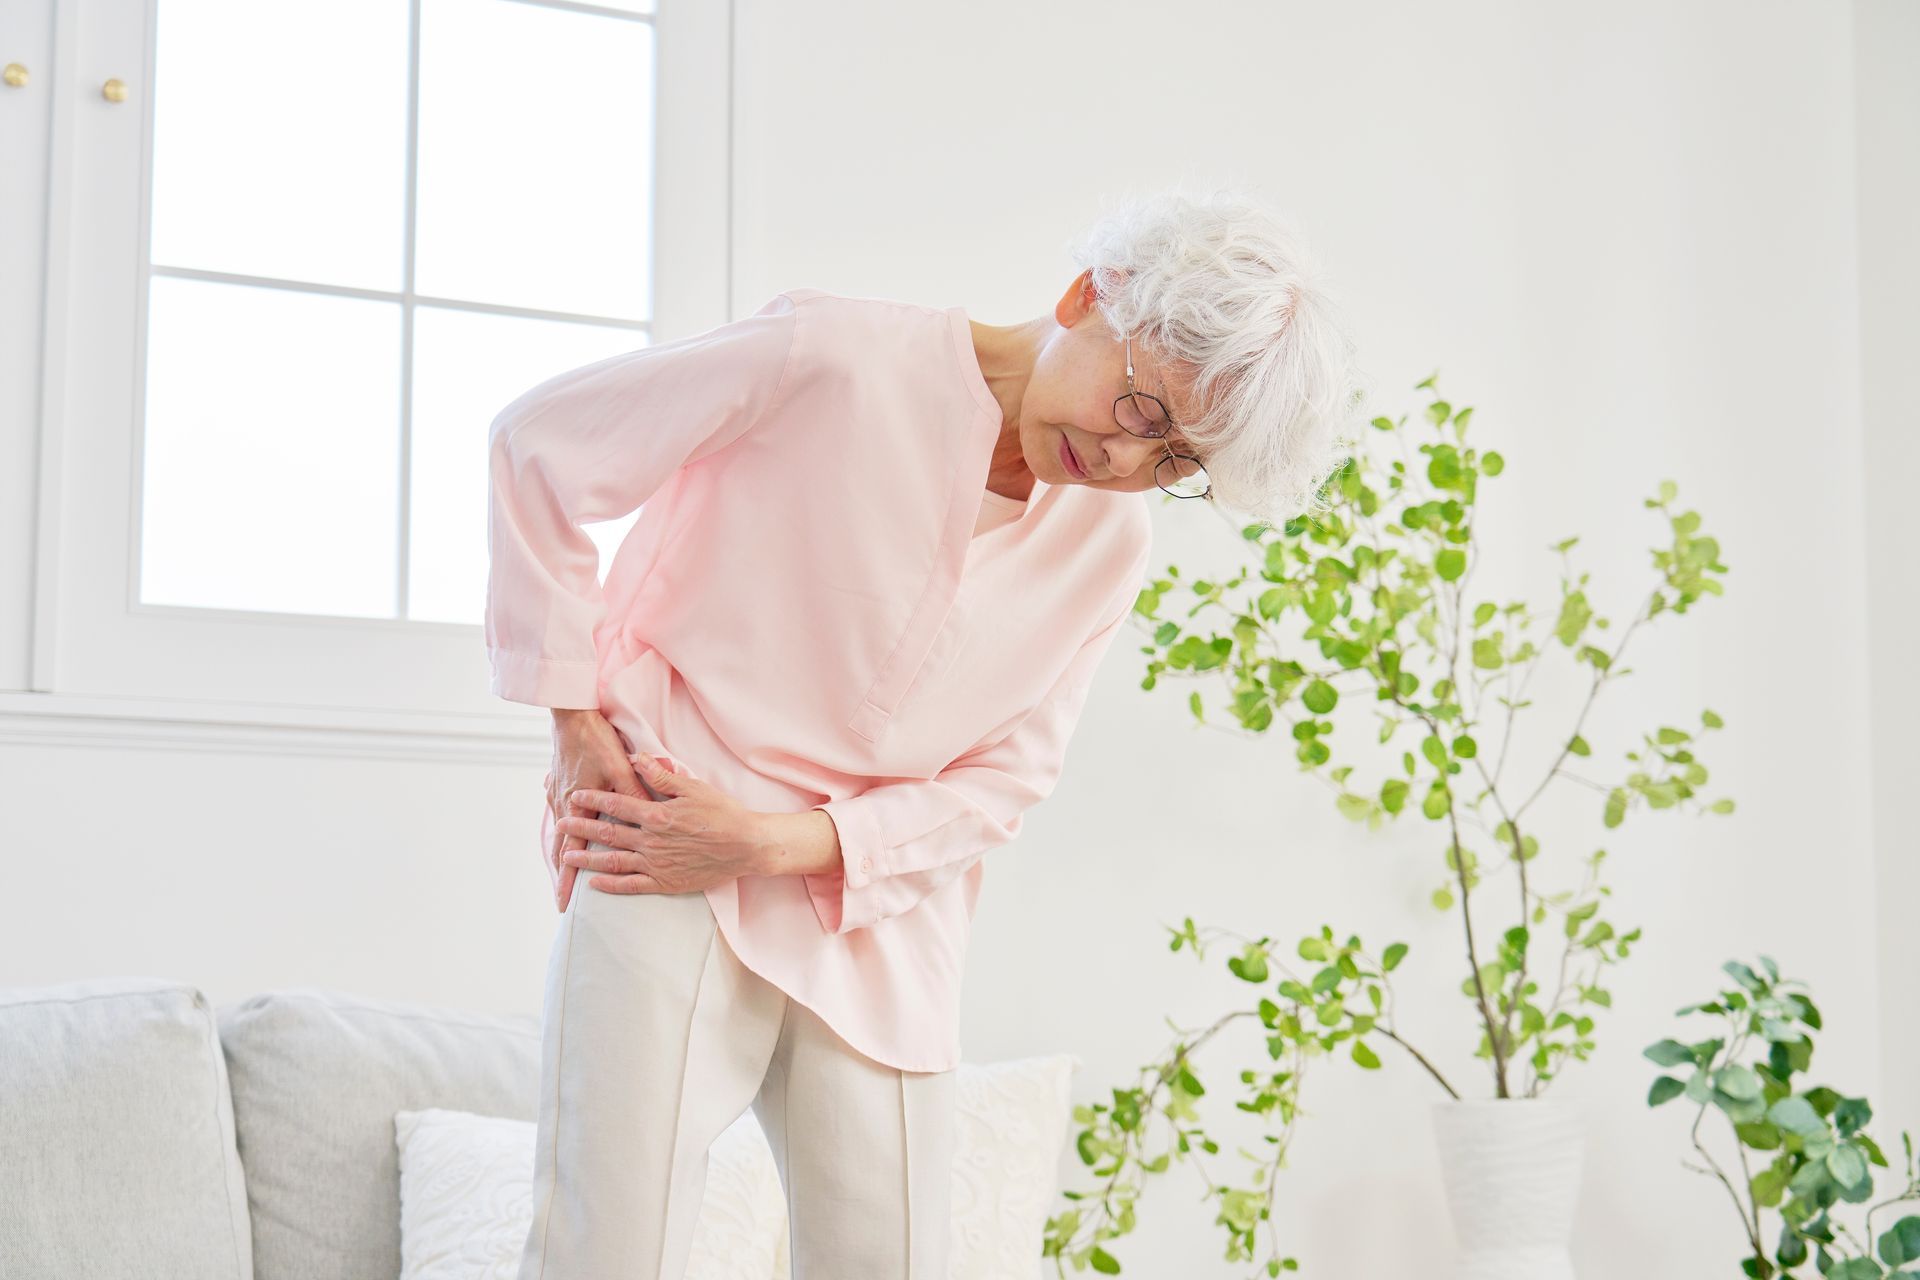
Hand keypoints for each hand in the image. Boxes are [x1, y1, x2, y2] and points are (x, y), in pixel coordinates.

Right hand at [544, 707, 644, 912]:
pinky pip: (559, 812)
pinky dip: (561, 828)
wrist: (572, 713)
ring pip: (559, 831)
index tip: (565, 904)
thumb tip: (650, 821)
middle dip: (562, 875)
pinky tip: (563, 831)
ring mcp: (558, 793)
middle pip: (562, 848)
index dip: (569, 879)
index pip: (573, 852)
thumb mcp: (621, 768)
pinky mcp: (558, 781)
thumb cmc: (598, 740)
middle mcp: (564, 804)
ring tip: (562, 873)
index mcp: (580, 806)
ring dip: (561, 853)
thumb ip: (635, 796)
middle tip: (559, 901)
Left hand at [557, 753, 771, 894]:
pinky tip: (593, 883)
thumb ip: (661, 776)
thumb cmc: (723, 814)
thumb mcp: (694, 788)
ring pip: (613, 861)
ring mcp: (656, 864)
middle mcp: (651, 841)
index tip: (575, 795)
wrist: (746, 846)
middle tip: (559, 824)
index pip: (616, 804)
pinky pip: (631, 886)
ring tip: (567, 855)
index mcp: (656, 815)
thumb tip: (635, 758)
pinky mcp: (665, 883)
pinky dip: (610, 884)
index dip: (593, 798)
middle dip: (580, 827)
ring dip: (587, 858)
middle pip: (607, 833)